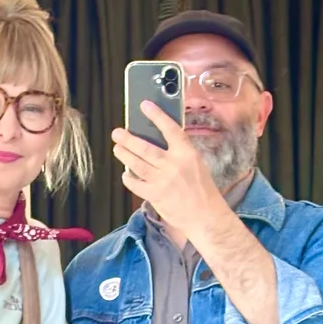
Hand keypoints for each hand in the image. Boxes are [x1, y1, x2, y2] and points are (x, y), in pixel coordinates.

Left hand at [111, 101, 224, 243]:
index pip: (170, 129)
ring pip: (137, 164)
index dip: (156, 115)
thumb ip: (179, 153)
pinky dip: (128, 178)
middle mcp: (173, 165)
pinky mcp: (154, 196)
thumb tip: (158, 142)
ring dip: (124, 155)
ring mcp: (162, 181)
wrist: (205, 217)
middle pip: (145, 147)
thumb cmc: (203, 191)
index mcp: (187, 154)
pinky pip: (135, 184)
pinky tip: (125, 174)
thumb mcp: (196, 164)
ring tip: (117, 148)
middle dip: (128, 139)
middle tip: (117, 133)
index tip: (145, 106)